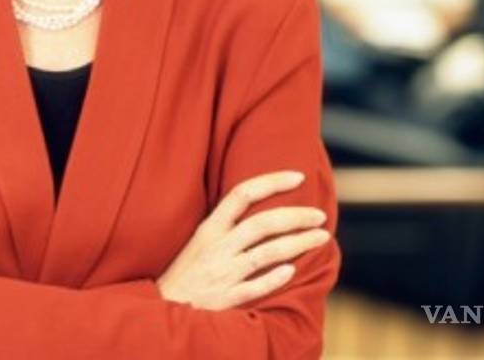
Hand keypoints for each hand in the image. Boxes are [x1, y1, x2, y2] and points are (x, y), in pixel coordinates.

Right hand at [156, 170, 330, 309]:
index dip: (272, 182)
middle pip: (262, 223)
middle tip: (320, 215)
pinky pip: (253, 287)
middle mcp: (217, 247)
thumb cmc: (186, 272)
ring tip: (322, 238)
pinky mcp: (225, 299)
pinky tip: (292, 271)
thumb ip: (226, 226)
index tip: (299, 176)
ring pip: (265, 253)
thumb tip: (264, 208)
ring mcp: (222, 273)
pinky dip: (273, 279)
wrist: (161, 308)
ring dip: (297, 244)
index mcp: (210, 228)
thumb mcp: (199, 241)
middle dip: (296, 216)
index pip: (242, 193)